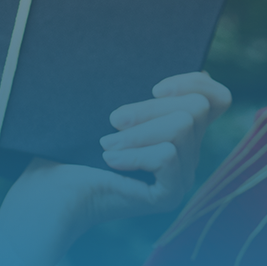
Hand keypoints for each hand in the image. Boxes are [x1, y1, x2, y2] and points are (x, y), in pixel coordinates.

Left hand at [0, 71, 231, 265]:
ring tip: (106, 145)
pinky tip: (110, 161)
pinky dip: (134, 153)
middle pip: (196, 108)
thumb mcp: (114, 111)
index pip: (218, 99)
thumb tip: (189, 70)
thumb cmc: (70, 149)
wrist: (47, 193)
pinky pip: (168, 156)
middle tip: (112, 121)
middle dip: (150, 108)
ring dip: (137, 132)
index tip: (154, 88)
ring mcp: (182, 176)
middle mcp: (189, 154)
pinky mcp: (169, 196)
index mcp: (181, 131)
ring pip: (182, 128)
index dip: (194, 83)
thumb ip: (148, 96)